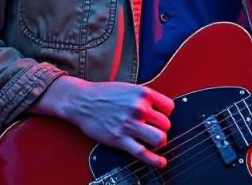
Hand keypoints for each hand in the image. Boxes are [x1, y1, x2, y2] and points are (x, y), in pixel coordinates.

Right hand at [33, 76, 174, 168]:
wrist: (82, 101)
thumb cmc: (104, 94)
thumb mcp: (129, 88)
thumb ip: (144, 98)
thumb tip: (158, 109)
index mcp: (143, 93)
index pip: (169, 107)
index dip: (166, 113)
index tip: (161, 116)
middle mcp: (139, 108)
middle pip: (166, 124)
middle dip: (161, 128)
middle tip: (153, 129)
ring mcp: (130, 124)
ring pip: (159, 139)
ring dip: (158, 142)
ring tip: (152, 141)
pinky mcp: (120, 139)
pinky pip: (143, 152)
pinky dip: (155, 160)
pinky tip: (161, 162)